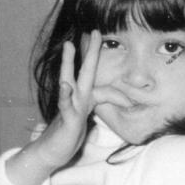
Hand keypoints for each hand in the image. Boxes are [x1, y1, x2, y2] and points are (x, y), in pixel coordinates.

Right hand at [6, 33, 130, 184]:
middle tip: (95, 32)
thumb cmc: (70, 133)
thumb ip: (100, 108)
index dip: (120, 93)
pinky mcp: (66, 118)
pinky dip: (65, 95)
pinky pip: (65, 105)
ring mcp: (69, 107)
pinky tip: (65, 85)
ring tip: (69, 46)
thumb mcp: (88, 119)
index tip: (132, 99)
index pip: (104, 89)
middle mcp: (76, 98)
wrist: (51, 152)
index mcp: (84, 99)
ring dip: (69, 64)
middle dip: (90, 52)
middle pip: (84, 72)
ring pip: (69, 82)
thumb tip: (127, 102)